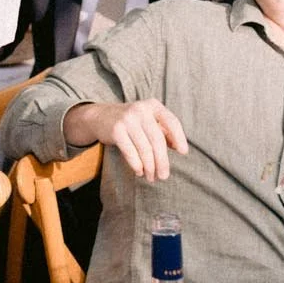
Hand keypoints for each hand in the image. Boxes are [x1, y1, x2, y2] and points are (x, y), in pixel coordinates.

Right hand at [72, 98, 189, 180]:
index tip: (183, 152)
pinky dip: (136, 164)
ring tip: (151, 177)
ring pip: (144, 148)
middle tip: (164, 176)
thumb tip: (180, 148)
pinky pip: (130, 152)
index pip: (172, 121)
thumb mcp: (148, 121)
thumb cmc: (131, 122)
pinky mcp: (116, 130)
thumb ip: (164, 131)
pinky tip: (139, 172)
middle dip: (162, 161)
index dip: (179, 138)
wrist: (100, 116)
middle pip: (158, 140)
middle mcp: (141, 110)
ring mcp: (127, 119)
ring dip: (149, 167)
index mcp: (153, 105)